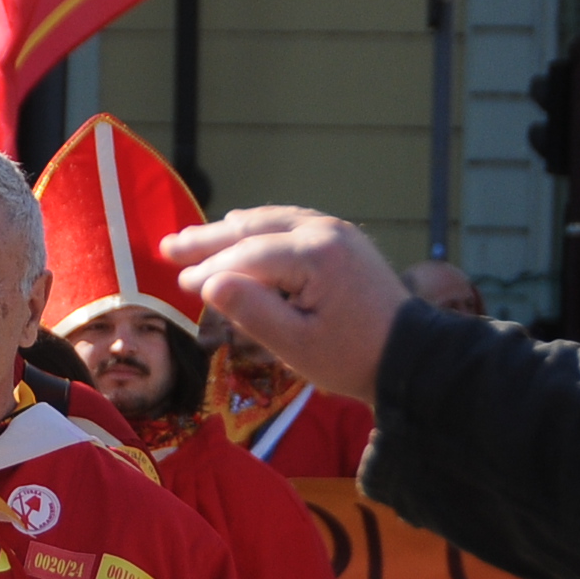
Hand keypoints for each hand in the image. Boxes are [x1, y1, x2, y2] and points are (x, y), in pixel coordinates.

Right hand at [160, 207, 412, 405]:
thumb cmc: (352, 358)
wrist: (410, 356)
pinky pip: (289, 223)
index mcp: (315, 256)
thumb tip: (210, 284)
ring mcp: (336, 231)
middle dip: (209, 238)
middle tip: (169, 246)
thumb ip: (252, 313)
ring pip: (270, 220)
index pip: (248, 257)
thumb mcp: (296, 346)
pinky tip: (239, 229)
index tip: (179, 282)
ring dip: (229, 229)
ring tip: (193, 238)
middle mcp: (325, 231)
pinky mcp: (342, 238)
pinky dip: (258, 227)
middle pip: (254, 228)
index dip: (210, 268)